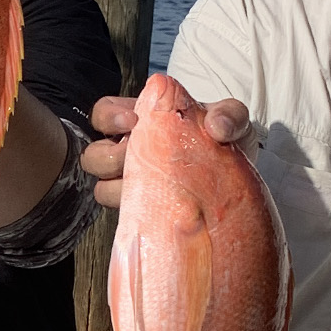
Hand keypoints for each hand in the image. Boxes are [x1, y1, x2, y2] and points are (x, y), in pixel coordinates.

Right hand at [82, 93, 251, 207]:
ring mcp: (133, 185)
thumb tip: (217, 126)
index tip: (131, 121)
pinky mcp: (143, 212)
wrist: (236, 177)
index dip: (109, 117)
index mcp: (140, 122)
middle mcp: (128, 153)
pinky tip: (161, 209)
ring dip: (120, 188)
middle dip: (110, 157)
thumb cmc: (224, 140)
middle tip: (136, 155)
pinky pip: (126, 216)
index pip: (103, 114)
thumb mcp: (231, 120)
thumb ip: (228, 115)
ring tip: (150, 187)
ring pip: (102, 189)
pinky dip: (138, 213)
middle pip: (93, 156)